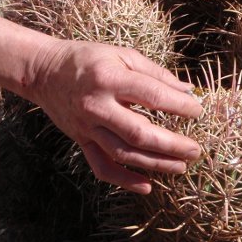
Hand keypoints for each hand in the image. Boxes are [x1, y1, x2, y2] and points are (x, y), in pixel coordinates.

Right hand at [0, 17, 201, 193]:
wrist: (43, 72)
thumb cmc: (89, 59)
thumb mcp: (122, 54)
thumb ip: (156, 73)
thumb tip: (187, 91)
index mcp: (111, 78)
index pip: (152, 95)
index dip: (179, 106)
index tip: (197, 111)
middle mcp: (97, 106)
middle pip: (139, 133)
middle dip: (171, 145)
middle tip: (195, 150)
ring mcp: (87, 127)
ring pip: (124, 154)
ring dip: (155, 164)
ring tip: (181, 167)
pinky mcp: (81, 141)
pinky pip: (102, 166)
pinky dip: (124, 180)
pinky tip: (146, 186)